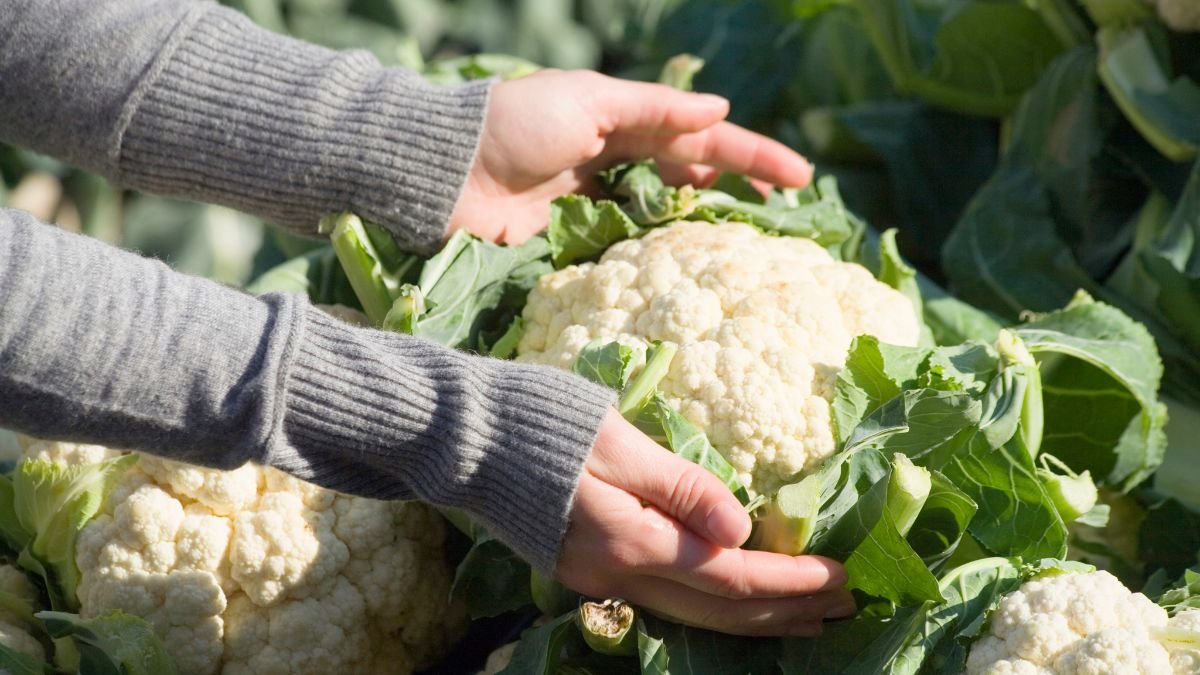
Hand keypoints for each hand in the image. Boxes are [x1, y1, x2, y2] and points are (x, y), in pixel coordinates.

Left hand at [449, 70, 814, 243]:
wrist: (444, 172)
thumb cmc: (515, 124)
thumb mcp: (589, 103)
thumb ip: (654, 109)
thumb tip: (719, 110)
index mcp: (621, 116)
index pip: (701, 135)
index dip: (752, 155)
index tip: (799, 178)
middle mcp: (614, 155)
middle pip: (692, 171)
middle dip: (740, 187)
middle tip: (788, 213)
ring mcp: (595, 197)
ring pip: (665, 208)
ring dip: (705, 219)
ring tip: (750, 241)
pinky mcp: (571, 235)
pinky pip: (627, 241)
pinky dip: (658, 248)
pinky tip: (686, 262)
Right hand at [556, 410, 854, 636]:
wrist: (464, 439)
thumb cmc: (541, 423)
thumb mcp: (616, 440)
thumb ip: (680, 486)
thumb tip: (742, 530)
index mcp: (629, 539)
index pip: (730, 576)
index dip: (790, 580)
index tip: (840, 574)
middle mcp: (616, 574)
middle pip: (719, 611)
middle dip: (787, 611)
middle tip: (847, 604)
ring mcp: (598, 580)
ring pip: (694, 617)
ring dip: (756, 619)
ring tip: (809, 618)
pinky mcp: (587, 571)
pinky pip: (668, 604)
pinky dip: (716, 607)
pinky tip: (737, 602)